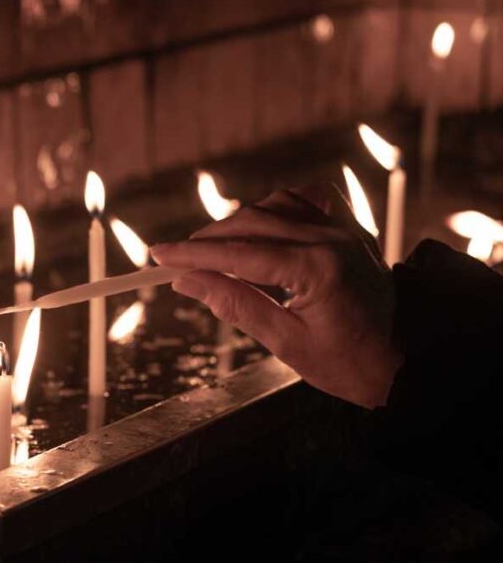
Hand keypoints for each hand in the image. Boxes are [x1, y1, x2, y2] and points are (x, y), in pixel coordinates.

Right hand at [151, 185, 401, 408]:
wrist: (404, 361)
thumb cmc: (347, 363)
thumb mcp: (285, 343)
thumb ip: (235, 304)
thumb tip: (187, 282)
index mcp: (316, 270)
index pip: (238, 253)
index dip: (192, 254)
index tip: (157, 256)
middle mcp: (331, 239)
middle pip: (251, 222)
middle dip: (208, 239)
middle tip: (177, 259)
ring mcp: (343, 230)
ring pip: (274, 205)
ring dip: (239, 222)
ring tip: (214, 249)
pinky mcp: (350, 229)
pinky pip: (308, 198)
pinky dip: (278, 206)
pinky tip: (263, 222)